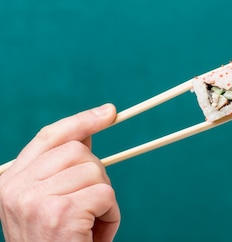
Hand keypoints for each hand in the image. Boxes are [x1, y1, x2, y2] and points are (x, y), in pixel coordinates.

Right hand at [0, 104, 120, 241]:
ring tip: (89, 227)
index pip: (49, 136)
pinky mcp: (59, 212)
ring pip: (95, 171)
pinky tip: (94, 234)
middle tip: (90, 208)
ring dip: (105, 200)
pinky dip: (111, 215)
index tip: (110, 112)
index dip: (82, 121)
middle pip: (79, 151)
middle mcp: (14, 188)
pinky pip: (106, 193)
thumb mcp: (50, 204)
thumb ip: (62, 170)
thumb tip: (90, 134)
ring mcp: (34, 199)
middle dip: (96, 176)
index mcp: (9, 182)